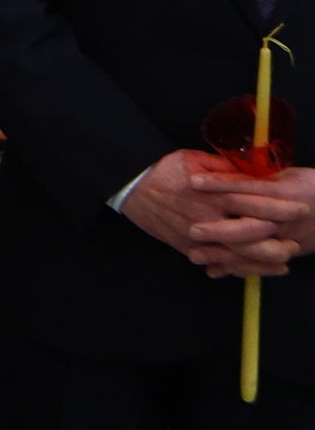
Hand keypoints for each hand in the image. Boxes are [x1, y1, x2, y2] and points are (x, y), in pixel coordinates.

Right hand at [123, 150, 296, 275]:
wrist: (131, 188)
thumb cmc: (164, 171)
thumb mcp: (194, 159)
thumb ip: (226, 168)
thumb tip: (254, 170)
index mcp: (213, 194)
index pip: (254, 203)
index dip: (279, 208)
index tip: (299, 210)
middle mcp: (208, 218)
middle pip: (250, 236)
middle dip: (276, 241)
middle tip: (294, 242)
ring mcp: (197, 236)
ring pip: (236, 256)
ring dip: (262, 261)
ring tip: (283, 260)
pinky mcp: (187, 248)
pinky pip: (217, 262)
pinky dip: (238, 269)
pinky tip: (256, 270)